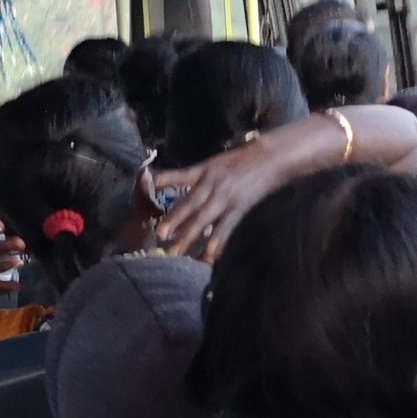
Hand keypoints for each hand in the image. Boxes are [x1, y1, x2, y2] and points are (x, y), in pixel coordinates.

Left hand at [152, 121, 338, 261]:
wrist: (271, 159)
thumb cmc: (240, 161)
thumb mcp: (213, 163)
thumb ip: (193, 177)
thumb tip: (166, 184)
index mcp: (204, 170)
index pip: (179, 176)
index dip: (162, 181)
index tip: (145, 187)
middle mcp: (211, 185)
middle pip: (189, 204)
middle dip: (173, 220)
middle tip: (159, 235)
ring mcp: (225, 199)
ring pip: (203, 220)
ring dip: (188, 237)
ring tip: (175, 253)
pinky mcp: (238, 210)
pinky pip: (224, 230)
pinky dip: (215, 244)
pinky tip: (207, 258)